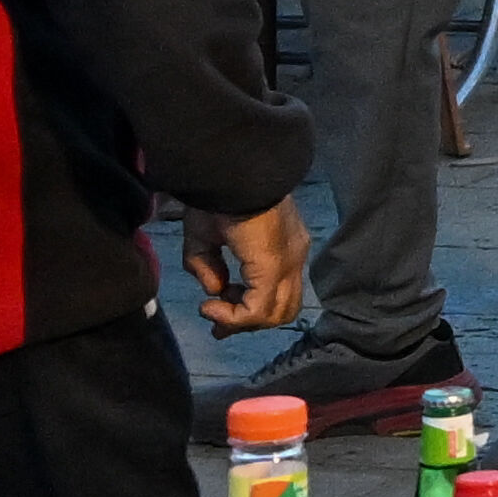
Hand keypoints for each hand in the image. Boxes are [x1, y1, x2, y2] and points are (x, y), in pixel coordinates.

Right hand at [192, 200, 311, 330]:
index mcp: (283, 246)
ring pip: (276, 313)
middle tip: (218, 325)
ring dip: (241, 321)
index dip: (249, 310)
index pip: (278, 291)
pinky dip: (235, 317)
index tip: (218, 315)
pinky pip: (259, 309)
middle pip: (282, 308)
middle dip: (248, 322)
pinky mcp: (274, 268)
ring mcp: (288, 263)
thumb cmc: (217, 196)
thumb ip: (207, 266)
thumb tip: (215, 291)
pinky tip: (212, 306)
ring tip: (213, 309)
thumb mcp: (204, 236)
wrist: (230, 172)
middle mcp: (293, 257)